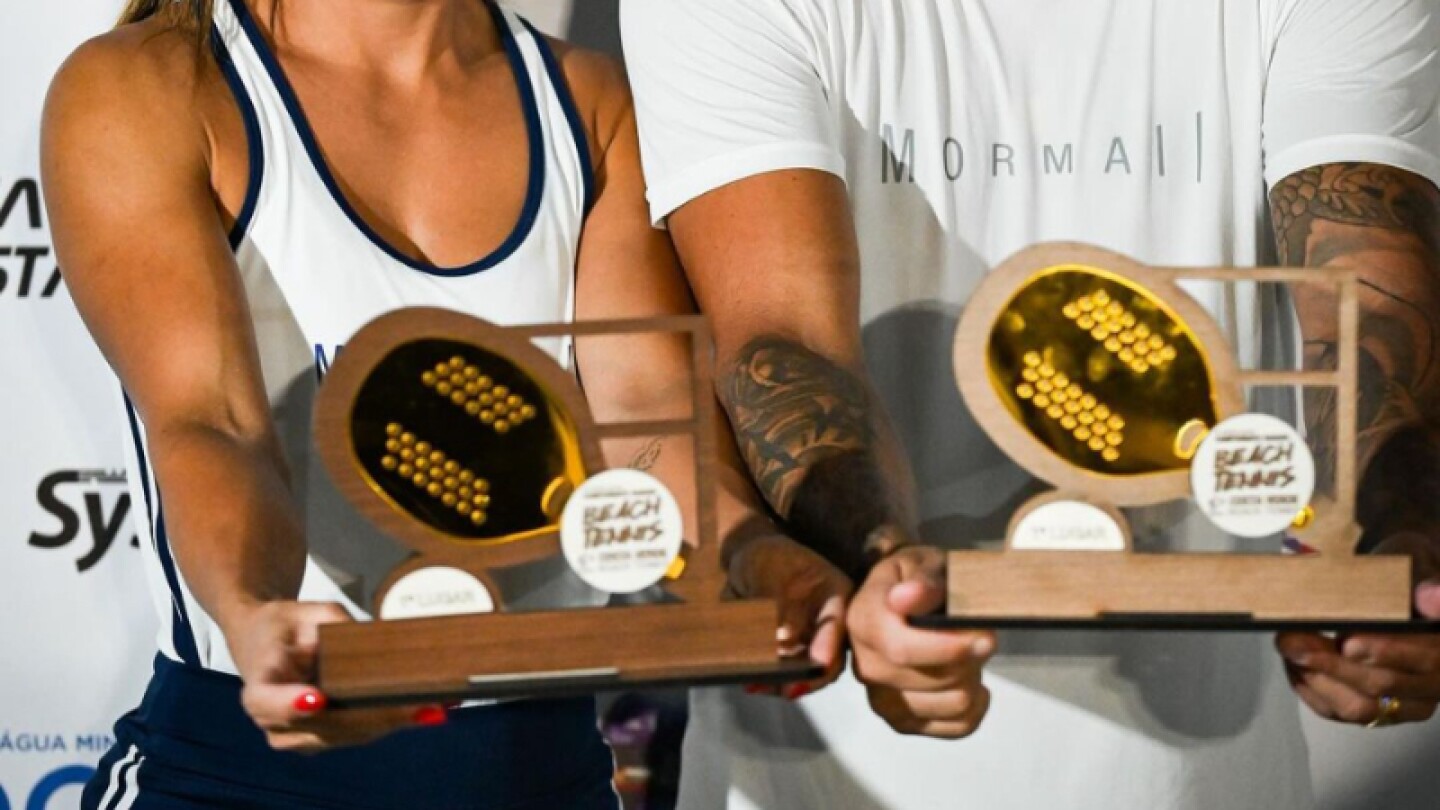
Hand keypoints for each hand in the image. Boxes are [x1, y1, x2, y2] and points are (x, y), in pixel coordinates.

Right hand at [225, 601, 446, 751]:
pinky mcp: (322, 739)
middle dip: (373, 716)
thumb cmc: (286, 624)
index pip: (268, 702)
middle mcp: (273, 720)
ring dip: (392, 723)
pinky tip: (427, 713)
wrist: (265, 642)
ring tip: (432, 708)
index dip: (290, 704)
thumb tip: (375, 643)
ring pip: (348, 735)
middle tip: (414, 705)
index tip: (317, 699)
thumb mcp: (309, 612)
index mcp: (260, 683)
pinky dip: (393, 723)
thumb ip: (336, 626)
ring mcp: (298, 736)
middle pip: (323, 726)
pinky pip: (358, 734)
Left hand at [728, 532, 853, 698]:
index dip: (829, 646)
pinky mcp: (793, 654)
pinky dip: (771, 680)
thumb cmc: (766, 558)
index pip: (838, 623)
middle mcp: (831, 623)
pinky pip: (787, 674)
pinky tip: (752, 683)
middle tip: (789, 689)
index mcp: (837, 595)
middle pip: (831, 658)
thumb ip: (780, 599)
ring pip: (808, 671)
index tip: (818, 665)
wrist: (749, 561)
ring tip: (759, 685)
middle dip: (810, 677)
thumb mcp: (771, 569)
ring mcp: (813, 641)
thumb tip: (785, 636)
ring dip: (786, 683)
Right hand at [848, 538, 995, 737]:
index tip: (985, 637)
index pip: (902, 649)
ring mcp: (881, 699)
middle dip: (969, 658)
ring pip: (951, 704)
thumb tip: (909, 598)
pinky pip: (956, 727)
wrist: (899, 595)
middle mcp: (865, 666)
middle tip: (980, 635)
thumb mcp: (920, 563)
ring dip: (973, 678)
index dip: (948, 648)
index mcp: (863, 622)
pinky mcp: (903, 722)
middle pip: (934, 680)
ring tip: (969, 655)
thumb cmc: (913, 578)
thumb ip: (922, 581)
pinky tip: (972, 682)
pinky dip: (976, 707)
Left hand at [1277, 531, 1439, 727]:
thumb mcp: (1420, 570)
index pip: (1425, 658)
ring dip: (1316, 677)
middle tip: (1293, 640)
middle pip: (1383, 684)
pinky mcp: (1376, 713)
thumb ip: (1428, 585)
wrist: (1403, 597)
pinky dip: (1310, 689)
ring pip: (1359, 707)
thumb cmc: (1408, 583)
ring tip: (1288, 648)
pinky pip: (1339, 713)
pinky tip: (1293, 664)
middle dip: (1331, 663)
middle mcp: (1433, 684)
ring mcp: (1405, 704)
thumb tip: (1429, 596)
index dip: (1386, 652)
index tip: (1348, 642)